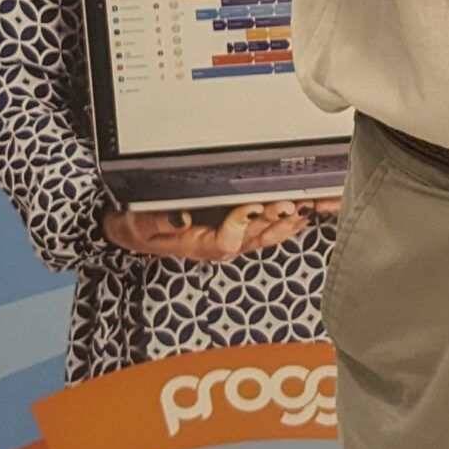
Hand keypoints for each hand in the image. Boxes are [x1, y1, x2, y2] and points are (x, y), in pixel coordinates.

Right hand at [100, 203, 330, 262]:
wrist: (141, 231)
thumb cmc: (142, 226)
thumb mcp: (141, 224)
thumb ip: (158, 222)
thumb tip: (180, 217)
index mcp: (199, 245)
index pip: (225, 239)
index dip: (241, 224)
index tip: (252, 206)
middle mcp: (222, 245)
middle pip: (254, 236)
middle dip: (275, 219)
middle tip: (291, 202)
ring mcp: (235, 240)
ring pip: (267, 234)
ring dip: (288, 221)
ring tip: (306, 206)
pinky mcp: (242, 233)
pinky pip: (270, 230)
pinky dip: (288, 220)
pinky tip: (304, 211)